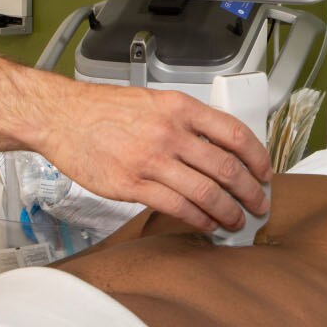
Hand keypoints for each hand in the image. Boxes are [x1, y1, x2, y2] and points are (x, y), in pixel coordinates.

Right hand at [38, 83, 270, 232]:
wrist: (62, 118)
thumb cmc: (103, 110)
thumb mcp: (154, 102)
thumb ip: (186, 121)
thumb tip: (217, 146)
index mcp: (179, 108)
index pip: (234, 134)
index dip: (257, 158)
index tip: (264, 172)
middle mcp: (170, 133)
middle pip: (227, 168)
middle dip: (250, 192)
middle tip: (258, 204)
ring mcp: (152, 161)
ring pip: (206, 193)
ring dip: (228, 212)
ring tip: (236, 221)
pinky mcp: (133, 186)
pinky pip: (178, 208)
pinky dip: (199, 220)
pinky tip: (207, 225)